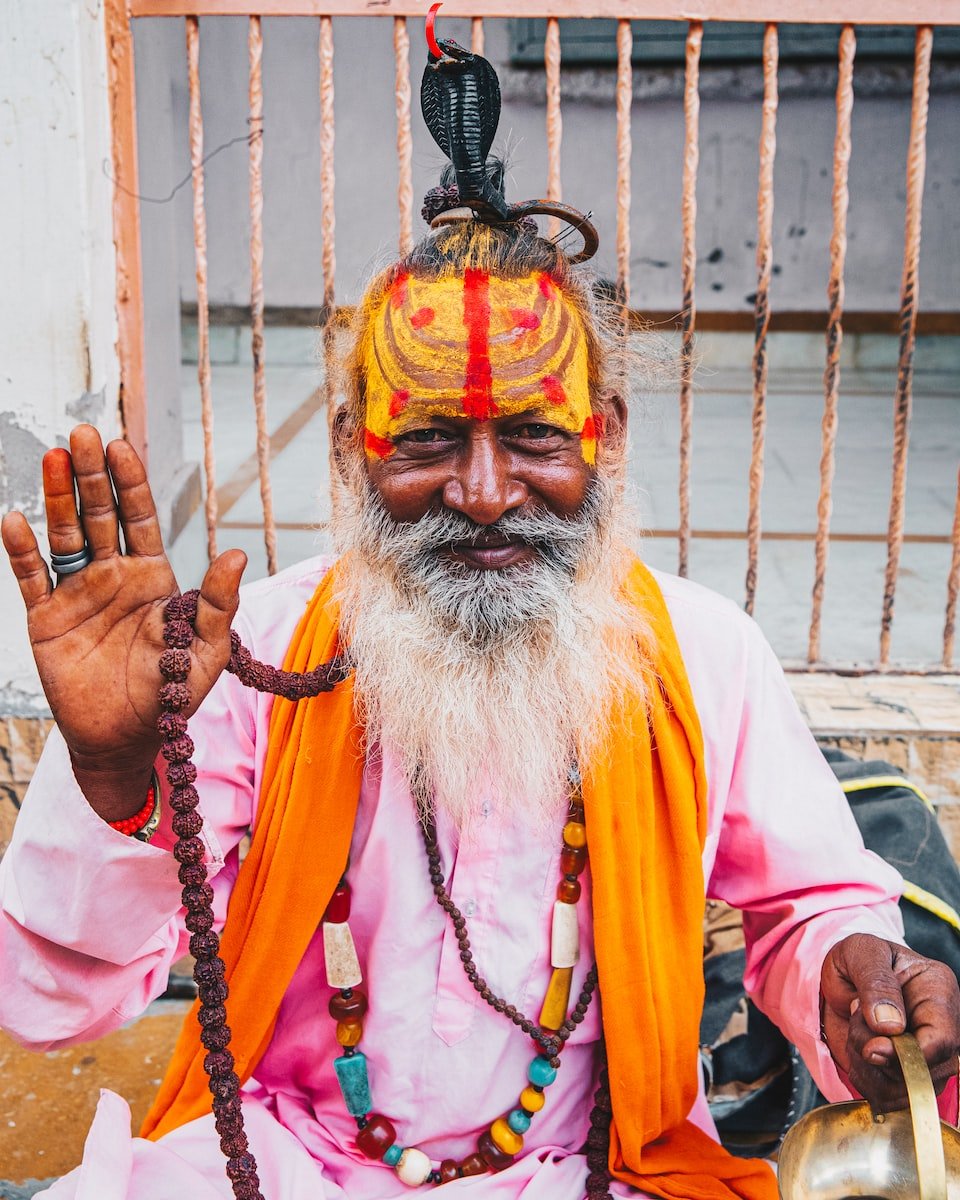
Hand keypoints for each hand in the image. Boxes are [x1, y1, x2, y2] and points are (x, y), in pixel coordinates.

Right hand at [1, 424, 245, 820]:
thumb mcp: (206, 650)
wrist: (125, 739)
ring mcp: (78, 594)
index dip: (130, 483)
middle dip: (91, 476)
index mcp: (154, 577)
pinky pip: (31, 578)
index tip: (122, 447)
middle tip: (82, 435)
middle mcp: (114, 577)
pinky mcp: (47, 619)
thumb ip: (218, 603)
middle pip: (100, 515)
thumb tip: (236, 554)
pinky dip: (22, 551)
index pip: (140, 518)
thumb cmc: (172, 695)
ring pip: (65, 537)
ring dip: (57, 499)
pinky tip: (14, 519)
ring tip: (52, 458)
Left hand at [820, 932, 959, 1109]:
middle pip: (926, 1070)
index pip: (942, 1039)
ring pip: (906, 1089)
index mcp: (938, 990)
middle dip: (878, 1055)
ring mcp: (926, 1054)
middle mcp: (940, 1027)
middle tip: (856, 1020)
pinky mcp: (906, 1073)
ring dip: (868, 1068)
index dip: (908, 1053)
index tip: (872, 1048)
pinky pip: (890, 1098)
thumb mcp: (861, 952)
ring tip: (856, 1032)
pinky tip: (857, 1053)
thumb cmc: (855, 959)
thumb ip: (876, 983)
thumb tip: (890, 1026)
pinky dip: (865, 1081)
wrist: (839, 978)